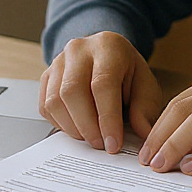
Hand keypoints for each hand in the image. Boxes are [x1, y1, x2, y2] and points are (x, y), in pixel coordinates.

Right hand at [39, 32, 162, 152]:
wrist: (109, 59)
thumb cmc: (127, 73)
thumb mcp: (145, 86)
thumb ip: (144, 110)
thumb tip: (143, 135)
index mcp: (108, 46)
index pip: (102, 83)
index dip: (107, 118)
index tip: (113, 143)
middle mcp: (79, 49)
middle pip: (73, 91)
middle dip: (87, 126)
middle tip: (101, 144)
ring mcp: (59, 61)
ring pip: (55, 101)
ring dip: (73, 128)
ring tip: (91, 138)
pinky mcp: (47, 76)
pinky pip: (45, 106)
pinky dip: (60, 124)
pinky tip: (78, 128)